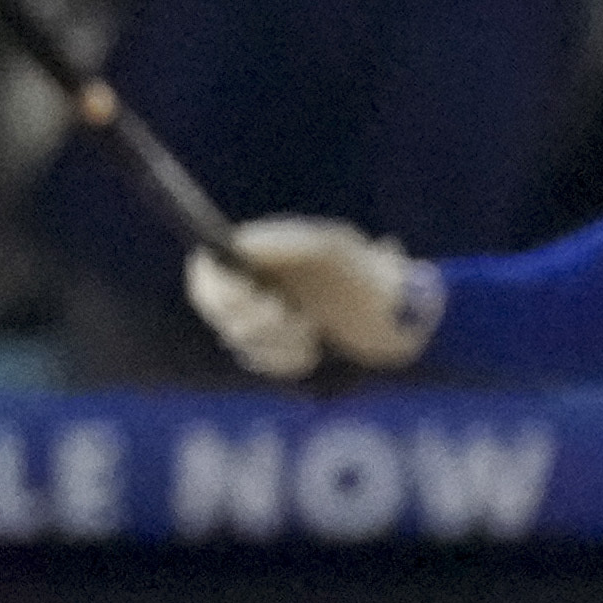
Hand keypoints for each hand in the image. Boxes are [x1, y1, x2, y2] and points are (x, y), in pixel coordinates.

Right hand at [188, 213, 434, 378]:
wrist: (395, 312)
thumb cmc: (364, 271)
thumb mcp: (332, 248)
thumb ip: (288, 242)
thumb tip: (241, 244)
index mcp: (259, 254)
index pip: (207, 271)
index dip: (218, 289)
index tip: (253, 298)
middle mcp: (253, 284)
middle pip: (219, 312)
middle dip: (254, 321)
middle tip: (290, 318)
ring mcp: (261, 315)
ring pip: (237, 340)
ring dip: (273, 342)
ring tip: (309, 332)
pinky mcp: (275, 345)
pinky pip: (258, 361)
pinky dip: (283, 360)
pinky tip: (310, 352)